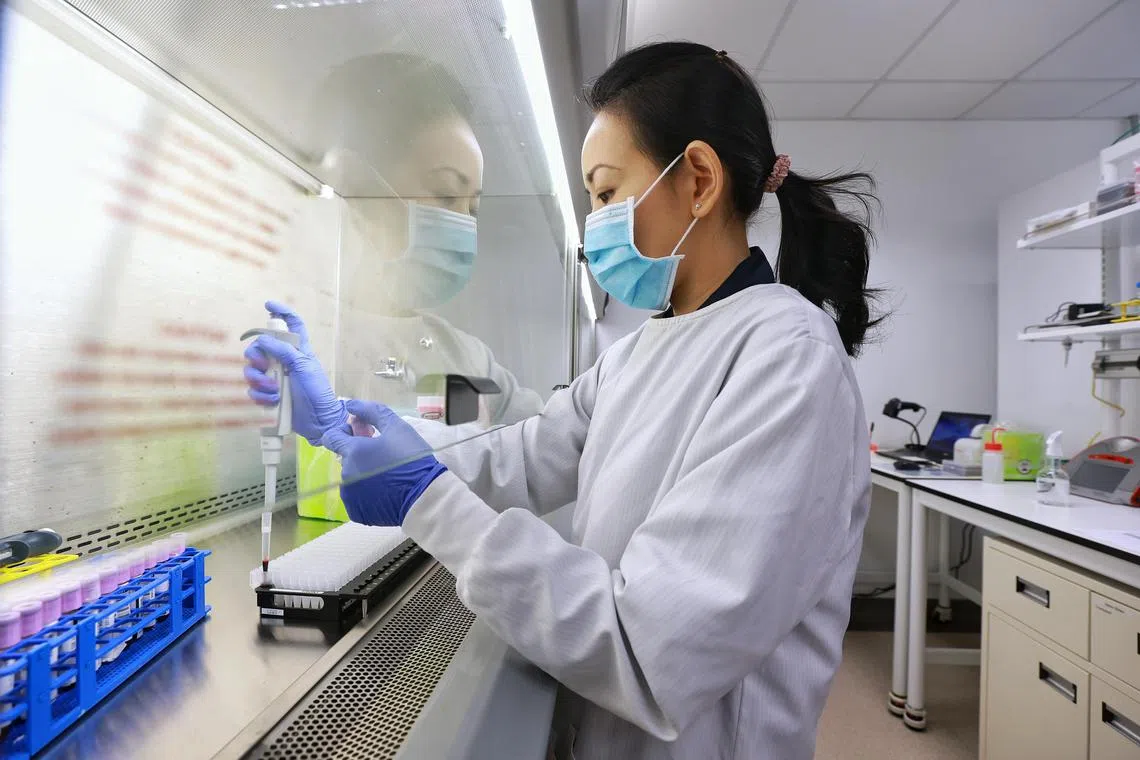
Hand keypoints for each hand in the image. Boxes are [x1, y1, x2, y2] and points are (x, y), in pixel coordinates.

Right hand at [243, 300, 346, 444]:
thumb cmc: (317, 391)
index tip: (269, 305)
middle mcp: (284, 361)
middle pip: (259, 348)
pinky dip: (260, 396)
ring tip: (273, 390)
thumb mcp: (304, 366)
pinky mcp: (269, 396)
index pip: (291, 325)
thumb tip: (263, 338)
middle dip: (256, 356)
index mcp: (297, 351)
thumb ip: (284, 350)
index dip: (282, 312)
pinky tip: (272, 402)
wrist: (320, 422)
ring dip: (258, 380)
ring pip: (252, 370)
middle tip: (263, 366)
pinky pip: (253, 390)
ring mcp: (275, 378)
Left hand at [321, 400, 446, 525]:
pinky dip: (366, 492)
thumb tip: (350, 405)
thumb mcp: (398, 428)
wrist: (425, 496)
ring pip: (350, 477)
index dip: (345, 432)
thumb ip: (371, 412)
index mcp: (353, 452)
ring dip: (363, 473)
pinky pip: (356, 496)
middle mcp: (346, 474)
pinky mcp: (357, 512)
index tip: (363, 436)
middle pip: (345, 457)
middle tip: (383, 455)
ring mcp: (350, 495)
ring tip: (387, 475)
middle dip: (359, 453)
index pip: (331, 437)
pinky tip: (385, 490)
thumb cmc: (413, 460)